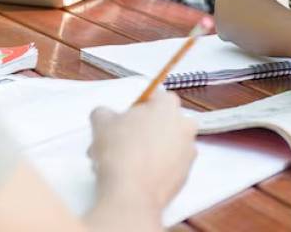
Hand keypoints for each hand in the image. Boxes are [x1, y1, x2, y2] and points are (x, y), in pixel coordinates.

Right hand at [87, 92, 197, 220]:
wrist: (132, 194)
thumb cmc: (120, 152)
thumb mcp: (102, 122)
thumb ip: (104, 112)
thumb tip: (104, 115)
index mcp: (168, 106)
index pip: (155, 97)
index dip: (136, 107)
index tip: (124, 118)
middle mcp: (184, 125)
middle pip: (161, 122)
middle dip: (141, 130)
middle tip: (119, 141)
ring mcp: (188, 151)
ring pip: (164, 144)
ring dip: (146, 149)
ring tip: (121, 162)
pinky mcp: (186, 175)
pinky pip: (168, 165)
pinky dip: (155, 167)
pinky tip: (134, 174)